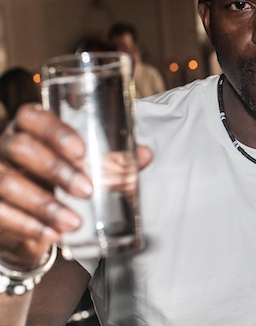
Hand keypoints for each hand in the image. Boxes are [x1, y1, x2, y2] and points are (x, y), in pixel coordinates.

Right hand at [0, 104, 151, 269]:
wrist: (28, 214)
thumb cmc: (58, 177)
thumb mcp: (82, 165)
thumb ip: (112, 159)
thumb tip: (145, 155)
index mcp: (29, 127)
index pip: (33, 116)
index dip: (55, 131)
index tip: (82, 151)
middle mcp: (5, 145)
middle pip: (21, 147)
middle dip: (56, 169)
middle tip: (87, 190)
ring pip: (9, 183)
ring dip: (45, 205)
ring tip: (74, 222)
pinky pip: (0, 212)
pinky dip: (28, 225)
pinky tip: (52, 235)